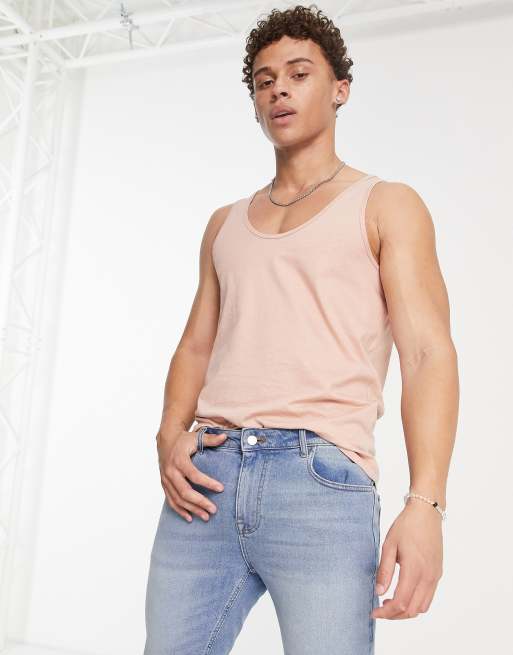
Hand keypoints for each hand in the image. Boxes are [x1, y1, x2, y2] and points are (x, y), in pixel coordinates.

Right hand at [156, 427, 227, 522]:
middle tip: (214, 510)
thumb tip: (225, 437)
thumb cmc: (183, 439)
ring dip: (192, 509)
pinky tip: (190, 518)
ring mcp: (166, 480)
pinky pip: (171, 501)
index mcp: (179, 460)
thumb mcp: (196, 437)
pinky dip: (180, 510)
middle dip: (200, 502)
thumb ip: (211, 439)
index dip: (208, 483)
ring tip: (206, 517)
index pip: (194, 475)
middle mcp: (171, 472)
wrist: (165, 440)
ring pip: (178, 499)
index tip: (221, 489)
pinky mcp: (164, 485)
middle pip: (185, 492)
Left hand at [371, 499, 443, 618]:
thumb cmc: (406, 526)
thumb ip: (384, 570)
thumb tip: (378, 592)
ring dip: (406, 611)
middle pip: (412, 610)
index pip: (400, 603)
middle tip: (379, 610)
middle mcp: (428, 577)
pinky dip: (415, 602)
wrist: (426, 512)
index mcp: (414, 570)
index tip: (373, 612)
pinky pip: (428, 597)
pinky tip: (403, 592)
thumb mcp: (389, 545)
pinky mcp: (437, 573)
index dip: (386, 613)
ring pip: (422, 607)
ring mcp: (435, 576)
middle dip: (395, 615)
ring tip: (390, 602)